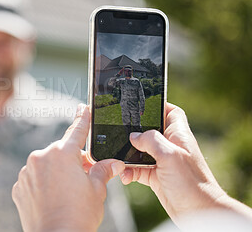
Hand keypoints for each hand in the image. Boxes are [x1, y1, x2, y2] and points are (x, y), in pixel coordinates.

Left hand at [12, 104, 123, 231]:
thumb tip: (113, 163)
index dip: (82, 118)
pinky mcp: (19, 187)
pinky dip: (43, 184)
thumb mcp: (97, 190)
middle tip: (84, 176)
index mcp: (63, 154)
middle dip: (73, 160)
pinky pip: (34, 178)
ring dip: (56, 172)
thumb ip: (103, 171)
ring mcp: (27, 172)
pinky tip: (52, 198)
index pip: (76, 131)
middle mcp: (42, 158)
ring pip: (46, 165)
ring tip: (66, 193)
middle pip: (61, 151)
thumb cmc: (79, 215)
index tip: (82, 108)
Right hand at [120, 103, 251, 223]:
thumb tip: (134, 136)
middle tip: (120, 134)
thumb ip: (150, 140)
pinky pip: (137, 169)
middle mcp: (170, 146)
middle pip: (149, 131)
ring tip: (120, 161)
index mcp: (178, 135)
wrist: (198, 212)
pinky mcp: (156, 176)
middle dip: (133, 133)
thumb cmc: (192, 183)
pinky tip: (125, 176)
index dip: (157, 106)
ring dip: (127, 156)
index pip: (170, 112)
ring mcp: (162, 162)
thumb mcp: (169, 155)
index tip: (141, 106)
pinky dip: (129, 172)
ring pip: (139, 151)